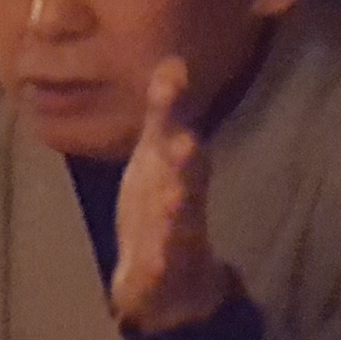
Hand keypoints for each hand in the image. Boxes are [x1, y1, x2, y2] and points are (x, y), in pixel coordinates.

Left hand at [107, 57, 234, 332]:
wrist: (171, 278)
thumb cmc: (161, 202)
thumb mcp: (159, 155)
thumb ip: (167, 112)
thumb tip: (173, 61)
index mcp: (178, 168)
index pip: (176, 132)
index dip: (173, 106)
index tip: (173, 74)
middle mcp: (182, 198)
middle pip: (186, 176)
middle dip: (184, 160)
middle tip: (184, 141)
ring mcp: (174, 236)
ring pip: (178, 220)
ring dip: (176, 208)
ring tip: (173, 194)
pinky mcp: (160, 271)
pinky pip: (159, 267)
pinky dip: (158, 264)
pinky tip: (153, 261)